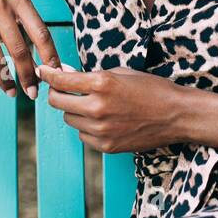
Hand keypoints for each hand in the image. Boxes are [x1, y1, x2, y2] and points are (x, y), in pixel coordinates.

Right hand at [0, 0, 60, 97]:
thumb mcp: (11, 4)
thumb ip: (27, 28)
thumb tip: (46, 65)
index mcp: (18, 0)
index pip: (41, 34)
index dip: (50, 58)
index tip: (54, 76)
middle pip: (20, 51)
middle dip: (28, 77)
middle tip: (33, 93)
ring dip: (7, 82)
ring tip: (11, 92)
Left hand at [37, 64, 189, 152]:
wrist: (176, 115)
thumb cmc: (151, 89)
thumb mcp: (120, 72)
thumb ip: (91, 75)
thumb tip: (65, 74)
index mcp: (101, 83)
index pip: (61, 80)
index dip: (48, 74)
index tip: (42, 71)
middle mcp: (97, 107)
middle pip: (57, 102)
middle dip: (57, 93)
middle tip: (62, 89)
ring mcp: (101, 129)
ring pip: (69, 119)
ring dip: (74, 110)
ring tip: (92, 105)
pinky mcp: (106, 146)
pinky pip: (82, 135)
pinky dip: (86, 127)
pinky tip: (102, 120)